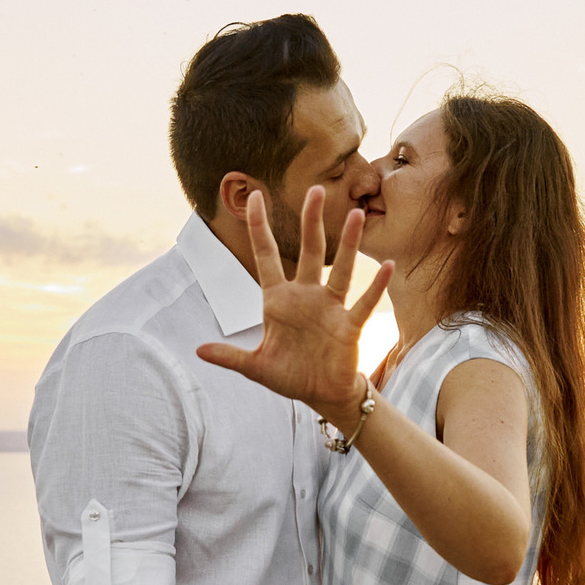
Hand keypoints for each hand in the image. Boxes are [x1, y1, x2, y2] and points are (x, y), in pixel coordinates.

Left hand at [195, 187, 392, 423]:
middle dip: (311, 221)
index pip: (266, 256)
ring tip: (355, 215)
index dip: (259, 227)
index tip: (255, 196)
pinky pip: (364, 302)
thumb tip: (198, 351)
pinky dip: (376, 287)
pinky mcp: (348, 326)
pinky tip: (386, 266)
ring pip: (339, 270)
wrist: (321, 394)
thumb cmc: (290, 375)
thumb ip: (230, 356)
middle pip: (309, 251)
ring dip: (348, 244)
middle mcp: (305, 296)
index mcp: (278, 300)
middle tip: (315, 189)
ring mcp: (329, 308)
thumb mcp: (255, 366)